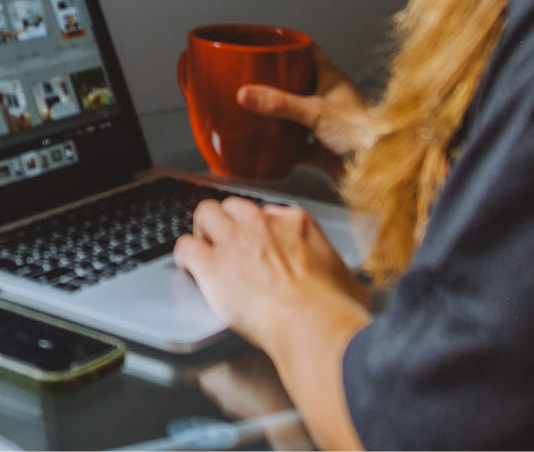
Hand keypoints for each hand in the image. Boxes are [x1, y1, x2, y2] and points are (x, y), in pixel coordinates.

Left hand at [174, 198, 371, 450]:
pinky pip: (184, 246)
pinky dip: (183, 256)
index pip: (267, 212)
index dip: (259, 229)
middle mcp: (262, 224)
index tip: (258, 244)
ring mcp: (234, 240)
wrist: (314, 327)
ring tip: (204, 248)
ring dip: (202, 230)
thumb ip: (340, 275)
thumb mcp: (350, 284)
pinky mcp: (211, 264)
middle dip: (228, 222)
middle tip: (227, 244)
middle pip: (233, 206)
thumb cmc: (336, 313)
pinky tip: (187, 267)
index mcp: (296, 223)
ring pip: (204, 213)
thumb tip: (348, 286)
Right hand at [237, 47, 375, 176]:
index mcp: (331, 79)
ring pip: (297, 114)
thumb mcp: (314, 112)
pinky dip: (283, 146)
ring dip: (278, 115)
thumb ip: (279, 103)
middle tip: (253, 79)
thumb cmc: (364, 133)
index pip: (309, 51)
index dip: (289, 44)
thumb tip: (247, 94)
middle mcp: (330, 99)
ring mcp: (327, 124)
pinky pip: (298, 145)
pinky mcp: (323, 149)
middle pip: (298, 82)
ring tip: (255, 111)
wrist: (379, 167)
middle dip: (276, 82)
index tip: (268, 42)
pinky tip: (270, 147)